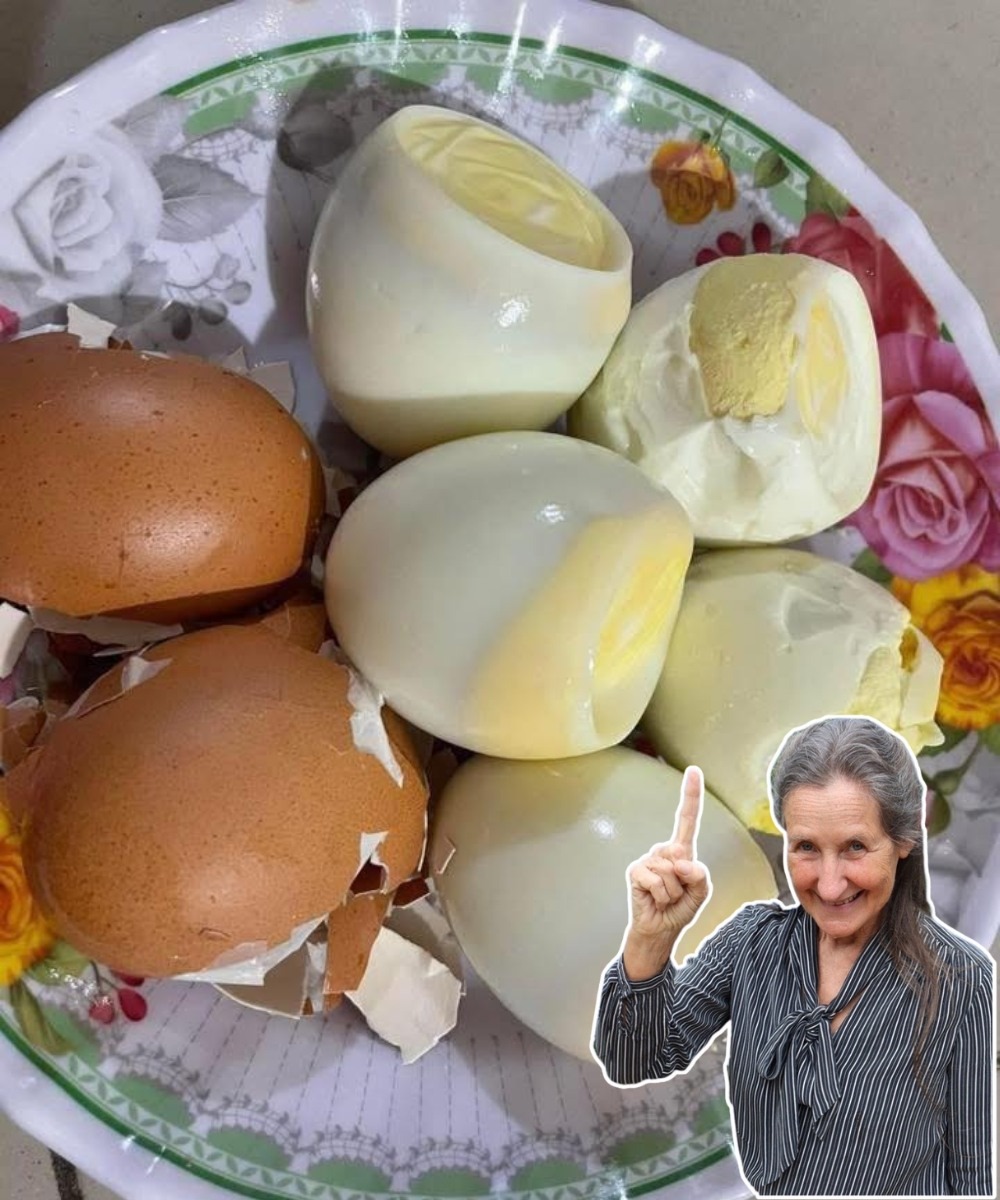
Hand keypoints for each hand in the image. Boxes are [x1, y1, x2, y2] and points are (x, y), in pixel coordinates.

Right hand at [627, 766, 710, 941]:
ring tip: (666, 899)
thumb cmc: (679, 908)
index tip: (693, 770)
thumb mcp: (700, 892)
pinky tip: (653, 899)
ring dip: (673, 892)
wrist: (659, 930)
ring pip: (671, 873)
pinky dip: (661, 896)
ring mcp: (648, 859)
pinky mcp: (636, 870)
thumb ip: (700, 875)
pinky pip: (657, 881)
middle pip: (683, 857)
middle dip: (685, 883)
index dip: (691, 794)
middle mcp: (664, 851)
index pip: (687, 819)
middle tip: (676, 895)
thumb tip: (682, 863)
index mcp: (681, 852)